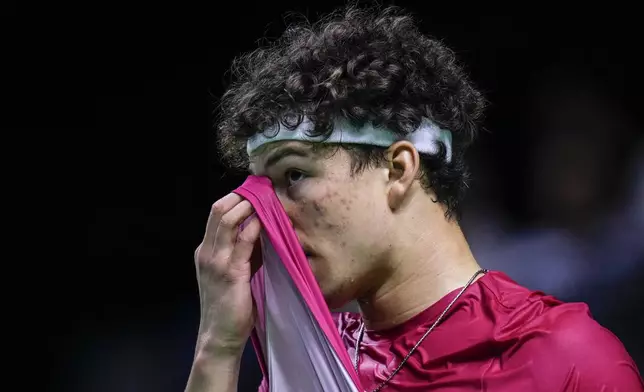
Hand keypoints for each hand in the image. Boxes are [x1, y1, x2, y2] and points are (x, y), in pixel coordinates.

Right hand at [193, 193, 261, 356]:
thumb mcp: (234, 273)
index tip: (255, 192)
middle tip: (263, 190)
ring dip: (248, 205)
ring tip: (266, 198)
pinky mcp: (230, 271)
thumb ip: (244, 253)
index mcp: (205, 251)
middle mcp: (206, 252)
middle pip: (219, 210)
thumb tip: (262, 231)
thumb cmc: (230, 308)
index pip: (216, 214)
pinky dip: (254, 226)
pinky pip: (243, 240)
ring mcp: (215, 261)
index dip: (234, 199)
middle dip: (241, 196)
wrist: (220, 337)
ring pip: (228, 219)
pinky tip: (266, 221)